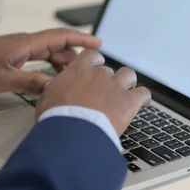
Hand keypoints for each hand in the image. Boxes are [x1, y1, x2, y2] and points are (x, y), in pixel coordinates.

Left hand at [0, 29, 100, 95]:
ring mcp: (20, 50)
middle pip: (58, 47)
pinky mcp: (14, 58)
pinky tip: (55, 80)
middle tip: (91, 72)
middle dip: (76, 57)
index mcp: (25, 44)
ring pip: (50, 54)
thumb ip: (30, 83)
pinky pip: (40, 60)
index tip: (99, 44)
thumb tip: (55, 88)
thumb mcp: (3, 80)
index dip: (81, 39)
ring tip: (76, 80)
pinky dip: (51, 68)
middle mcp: (26, 44)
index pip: (60, 37)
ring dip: (63, 65)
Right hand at [36, 49, 150, 134]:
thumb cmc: (56, 118)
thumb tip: (54, 88)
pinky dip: (144, 98)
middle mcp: (99, 74)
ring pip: (128, 75)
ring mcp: (116, 86)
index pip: (92, 56)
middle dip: (108, 81)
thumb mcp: (46, 98)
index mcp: (79, 70)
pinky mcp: (129, 101)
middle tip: (104, 94)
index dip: (95, 63)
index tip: (94, 70)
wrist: (72, 133)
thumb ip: (55, 89)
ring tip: (124, 95)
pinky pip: (143, 94)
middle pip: (109, 70)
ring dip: (127, 84)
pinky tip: (142, 104)